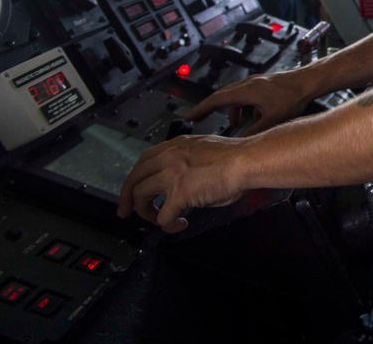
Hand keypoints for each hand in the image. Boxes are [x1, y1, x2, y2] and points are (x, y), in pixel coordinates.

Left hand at [117, 134, 247, 232]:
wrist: (247, 161)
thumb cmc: (237, 157)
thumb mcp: (205, 153)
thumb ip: (189, 164)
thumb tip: (186, 184)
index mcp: (177, 146)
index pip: (144, 160)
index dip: (135, 177)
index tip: (133, 189)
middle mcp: (169, 157)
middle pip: (134, 177)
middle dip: (126, 197)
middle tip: (125, 211)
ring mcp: (172, 174)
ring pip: (139, 195)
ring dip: (144, 211)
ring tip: (156, 219)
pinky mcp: (179, 193)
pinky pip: (162, 216)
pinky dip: (168, 225)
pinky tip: (179, 225)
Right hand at [184, 71, 309, 135]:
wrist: (308, 83)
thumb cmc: (292, 96)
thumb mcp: (272, 119)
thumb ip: (254, 132)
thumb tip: (241, 144)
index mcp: (245, 90)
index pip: (216, 100)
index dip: (201, 109)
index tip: (189, 117)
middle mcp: (247, 84)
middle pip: (221, 97)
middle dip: (209, 109)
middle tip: (197, 119)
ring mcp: (254, 83)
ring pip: (235, 97)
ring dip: (232, 111)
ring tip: (235, 125)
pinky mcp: (262, 85)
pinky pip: (246, 96)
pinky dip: (245, 108)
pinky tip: (255, 118)